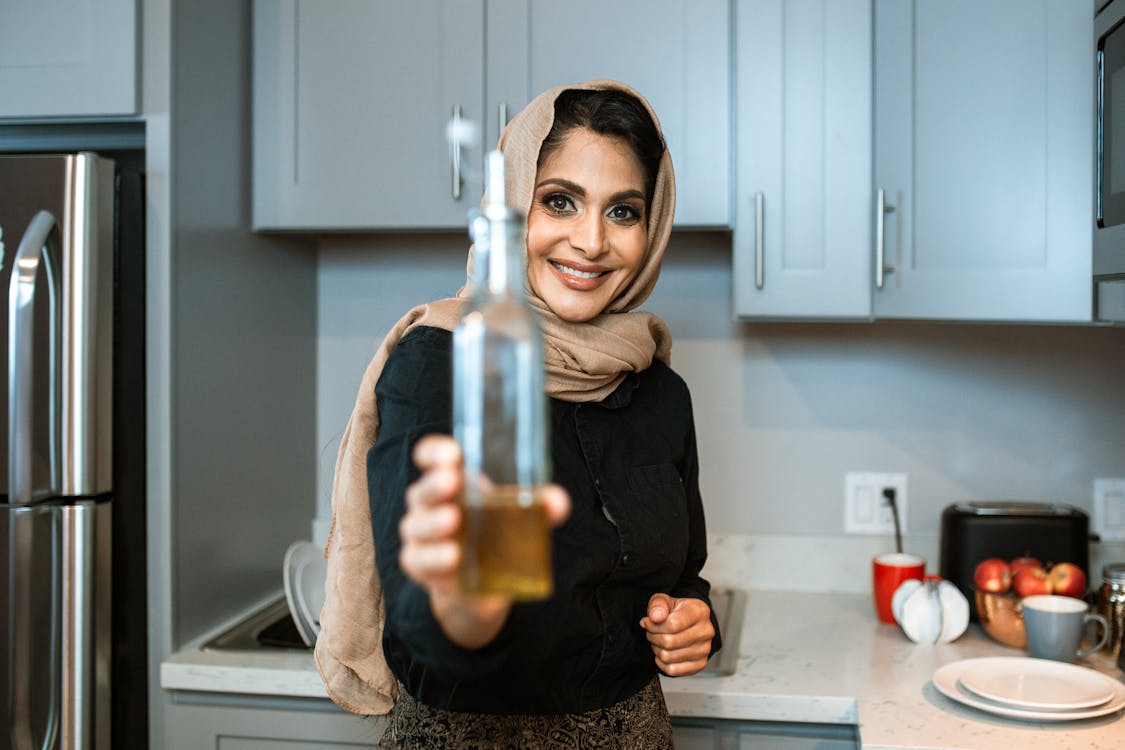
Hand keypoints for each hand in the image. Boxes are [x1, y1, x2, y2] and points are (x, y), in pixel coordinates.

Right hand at [399, 434, 569, 647]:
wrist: (481, 585)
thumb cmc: (494, 533)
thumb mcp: (518, 515)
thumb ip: (540, 505)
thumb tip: (558, 503)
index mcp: (450, 479)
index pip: (431, 456)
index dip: (434, 451)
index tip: (452, 453)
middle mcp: (428, 504)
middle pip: (422, 490)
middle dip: (435, 485)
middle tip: (451, 483)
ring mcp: (420, 535)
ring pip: (417, 526)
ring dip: (433, 524)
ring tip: (452, 522)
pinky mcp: (420, 566)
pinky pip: (419, 561)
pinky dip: (434, 560)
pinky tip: (450, 561)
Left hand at [639, 594, 714, 675]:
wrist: (689, 623)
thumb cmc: (676, 612)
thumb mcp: (664, 600)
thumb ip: (657, 605)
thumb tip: (655, 617)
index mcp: (699, 611)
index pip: (673, 624)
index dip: (654, 626)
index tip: (648, 622)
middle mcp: (706, 631)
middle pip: (669, 642)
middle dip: (653, 637)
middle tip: (651, 633)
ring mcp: (705, 649)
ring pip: (669, 657)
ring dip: (657, 650)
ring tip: (658, 641)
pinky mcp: (700, 664)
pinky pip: (673, 670)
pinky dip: (662, 663)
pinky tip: (663, 653)